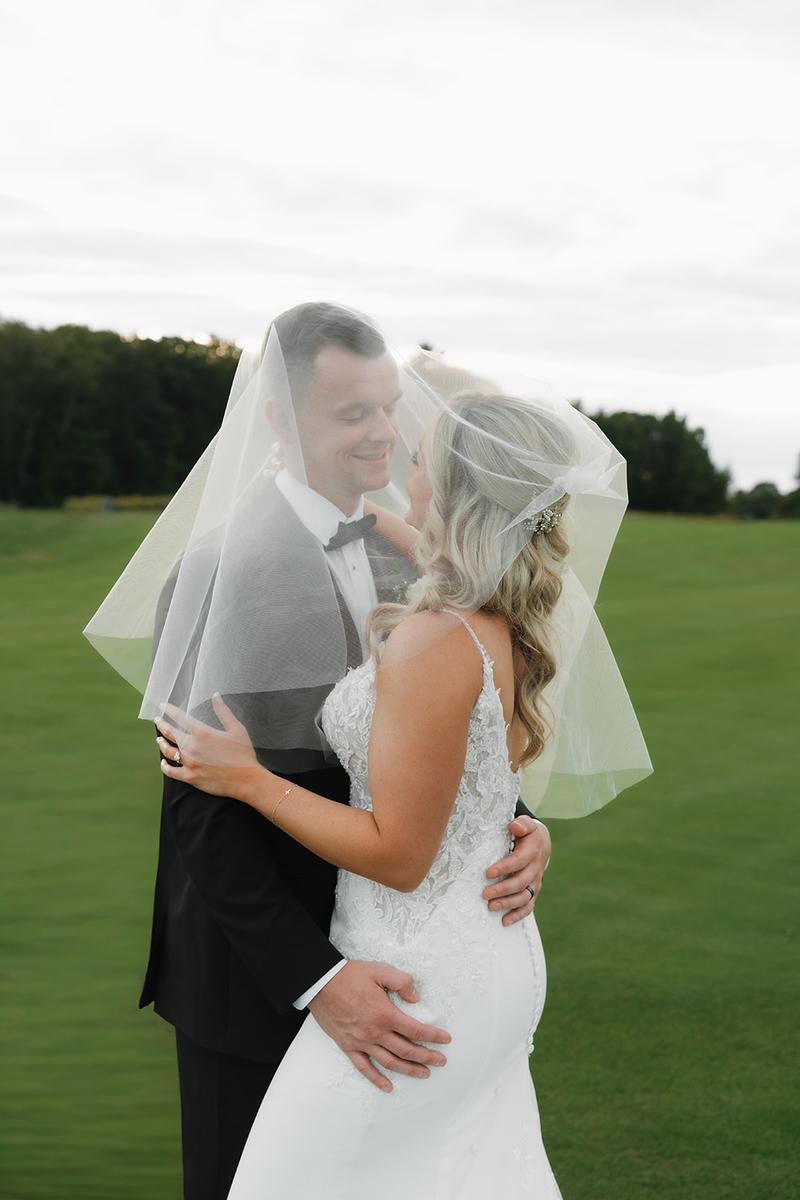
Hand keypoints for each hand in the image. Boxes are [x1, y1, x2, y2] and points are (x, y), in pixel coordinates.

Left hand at [156, 694, 262, 800]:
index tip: (163, 706)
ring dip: (162, 744)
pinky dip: (164, 766)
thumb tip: (216, 695)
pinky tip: (163, 762)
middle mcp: (192, 746)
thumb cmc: (243, 753)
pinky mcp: (190, 777)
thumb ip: (223, 711)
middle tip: (158, 720)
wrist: (246, 779)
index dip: (170, 710)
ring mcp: (189, 762)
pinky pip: (171, 771)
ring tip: (159, 739)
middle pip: (170, 733)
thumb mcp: (236, 728)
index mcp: (202, 733)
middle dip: (162, 724)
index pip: (180, 717)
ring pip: (168, 751)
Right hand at [308, 960, 451, 1093]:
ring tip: (424, 1073)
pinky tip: (388, 1086)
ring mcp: (361, 1042)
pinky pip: (364, 1067)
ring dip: (409, 1069)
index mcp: (385, 1014)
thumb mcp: (379, 971)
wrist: (320, 983)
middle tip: (441, 1061)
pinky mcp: (348, 1046)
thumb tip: (416, 997)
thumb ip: (401, 982)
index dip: (433, 1036)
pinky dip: (377, 1079)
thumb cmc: (350, 976)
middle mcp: (375, 1032)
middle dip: (427, 1056)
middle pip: (407, 1050)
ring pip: (390, 1062)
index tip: (445, 1040)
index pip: (416, 1030)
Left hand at [483, 816, 551, 925]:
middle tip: (485, 894)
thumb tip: (515, 827)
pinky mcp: (533, 891)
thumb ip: (522, 824)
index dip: (504, 868)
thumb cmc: (527, 833)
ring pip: (524, 897)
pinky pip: (528, 906)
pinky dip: (517, 915)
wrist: (541, 843)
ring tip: (490, 907)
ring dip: (508, 904)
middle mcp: (535, 869)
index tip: (488, 872)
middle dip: (502, 889)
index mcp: (532, 851)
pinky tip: (504, 921)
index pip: (518, 861)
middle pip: (520, 882)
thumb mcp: (527, 824)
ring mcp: (535, 882)